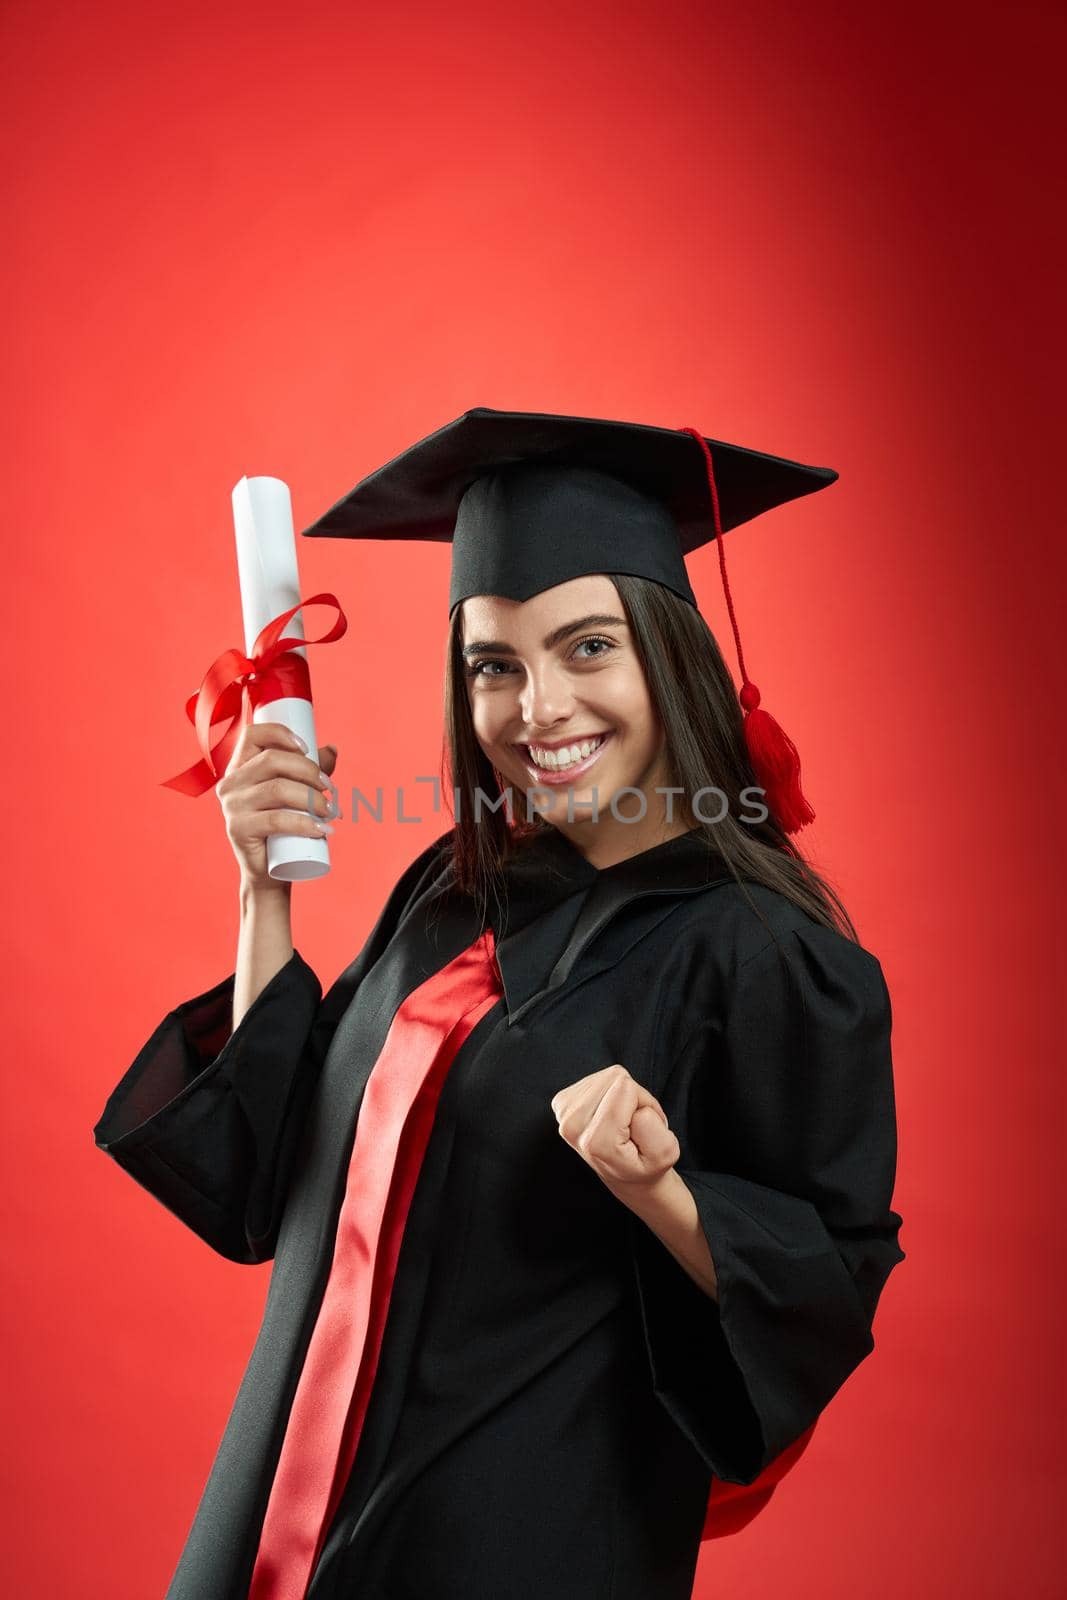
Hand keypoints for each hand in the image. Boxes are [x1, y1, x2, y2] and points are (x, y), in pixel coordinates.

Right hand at [215, 722, 338, 890]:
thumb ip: (310, 770)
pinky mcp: (238, 829)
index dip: (280, 733)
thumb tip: (332, 750)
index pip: (253, 735)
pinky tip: (321, 829)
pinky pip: (275, 820)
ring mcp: (232, 806)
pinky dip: (304, 823)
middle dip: (308, 770)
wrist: (269, 870)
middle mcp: (230, 783)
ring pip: (277, 789)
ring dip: (312, 798)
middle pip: (272, 760)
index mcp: (239, 767)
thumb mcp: (295, 793)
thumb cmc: (282, 827)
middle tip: (331, 788)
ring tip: (331, 811)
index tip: (307, 747)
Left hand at [550, 1064, 680, 1189]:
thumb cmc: (647, 1164)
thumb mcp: (665, 1154)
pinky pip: (597, 1078)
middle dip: (633, 1095)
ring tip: (624, 1121)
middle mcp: (572, 1126)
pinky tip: (609, 1114)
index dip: (645, 1101)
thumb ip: (653, 1129)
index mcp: (596, 1141)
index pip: (627, 1088)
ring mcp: (563, 1113)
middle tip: (634, 1123)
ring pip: (607, 1075)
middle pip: (615, 1077)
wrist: (626, 1176)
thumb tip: (631, 1100)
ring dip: (622, 1093)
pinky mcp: (562, 1102)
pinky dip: (609, 1091)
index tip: (643, 1127)